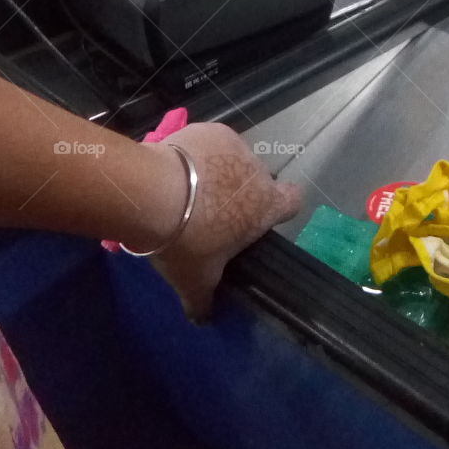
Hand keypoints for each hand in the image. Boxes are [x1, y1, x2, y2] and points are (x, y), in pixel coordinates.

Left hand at [143, 123, 301, 320]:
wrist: (154, 194)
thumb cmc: (187, 241)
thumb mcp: (195, 280)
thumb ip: (203, 300)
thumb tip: (202, 319)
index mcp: (265, 206)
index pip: (293, 200)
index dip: (280, 207)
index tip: (258, 217)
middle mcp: (258, 172)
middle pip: (257, 180)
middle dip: (238, 192)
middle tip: (209, 211)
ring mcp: (236, 146)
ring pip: (233, 160)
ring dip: (217, 171)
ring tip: (186, 189)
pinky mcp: (212, 129)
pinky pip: (211, 142)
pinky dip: (198, 153)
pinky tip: (178, 168)